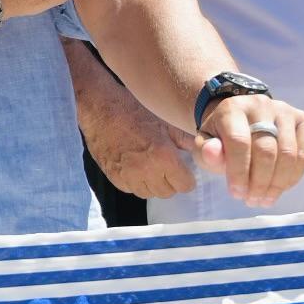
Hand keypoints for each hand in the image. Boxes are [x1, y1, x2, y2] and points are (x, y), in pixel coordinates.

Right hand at [81, 85, 200, 199]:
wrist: (101, 110)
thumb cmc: (133, 112)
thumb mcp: (165, 123)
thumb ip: (185, 141)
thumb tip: (202, 150)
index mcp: (164, 157)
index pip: (185, 185)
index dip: (186, 178)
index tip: (183, 171)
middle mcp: (147, 171)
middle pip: (168, 192)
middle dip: (171, 181)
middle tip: (167, 167)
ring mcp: (129, 177)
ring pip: (150, 193)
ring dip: (154, 184)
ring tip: (151, 167)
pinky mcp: (115, 178)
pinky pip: (132, 190)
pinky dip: (137, 182)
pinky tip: (136, 167)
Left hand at [196, 94, 303, 207]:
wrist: (242, 120)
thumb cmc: (221, 138)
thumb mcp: (204, 145)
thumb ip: (206, 152)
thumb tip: (212, 153)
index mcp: (232, 108)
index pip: (239, 141)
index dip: (239, 172)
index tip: (237, 194)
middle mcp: (261, 105)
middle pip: (266, 150)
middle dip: (259, 182)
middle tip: (252, 200)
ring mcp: (284, 111)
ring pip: (288, 153)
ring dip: (277, 183)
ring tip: (265, 199)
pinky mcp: (301, 119)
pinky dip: (293, 176)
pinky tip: (281, 188)